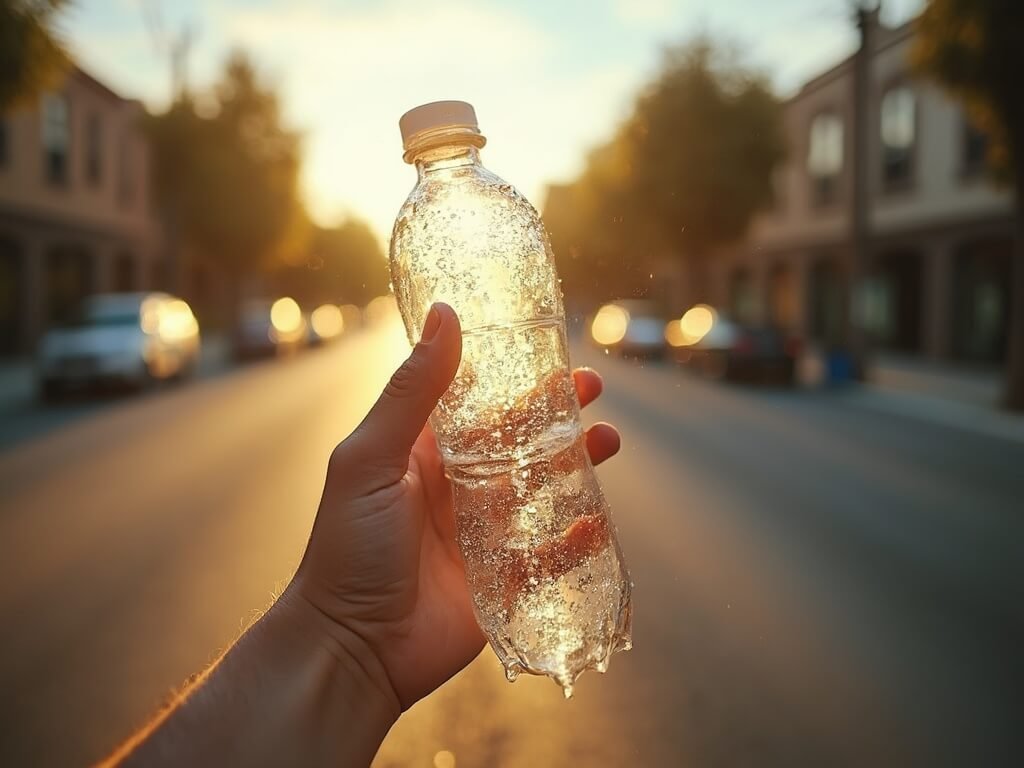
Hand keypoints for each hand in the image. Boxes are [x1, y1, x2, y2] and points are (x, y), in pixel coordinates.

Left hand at [287, 303, 619, 710]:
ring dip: (577, 462)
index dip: (514, 376)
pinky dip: (578, 535)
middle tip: (594, 389)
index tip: (550, 351)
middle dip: (557, 413)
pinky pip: (551, 552)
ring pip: (542, 488)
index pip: (478, 403)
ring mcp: (483, 533)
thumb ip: (412, 392)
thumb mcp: (372, 459)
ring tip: (609, 440)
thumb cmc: (348, 549)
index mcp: (424, 454)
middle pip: (519, 440)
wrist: (352, 649)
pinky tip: (598, 518)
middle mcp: (456, 488)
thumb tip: (446, 314)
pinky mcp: (504, 578)